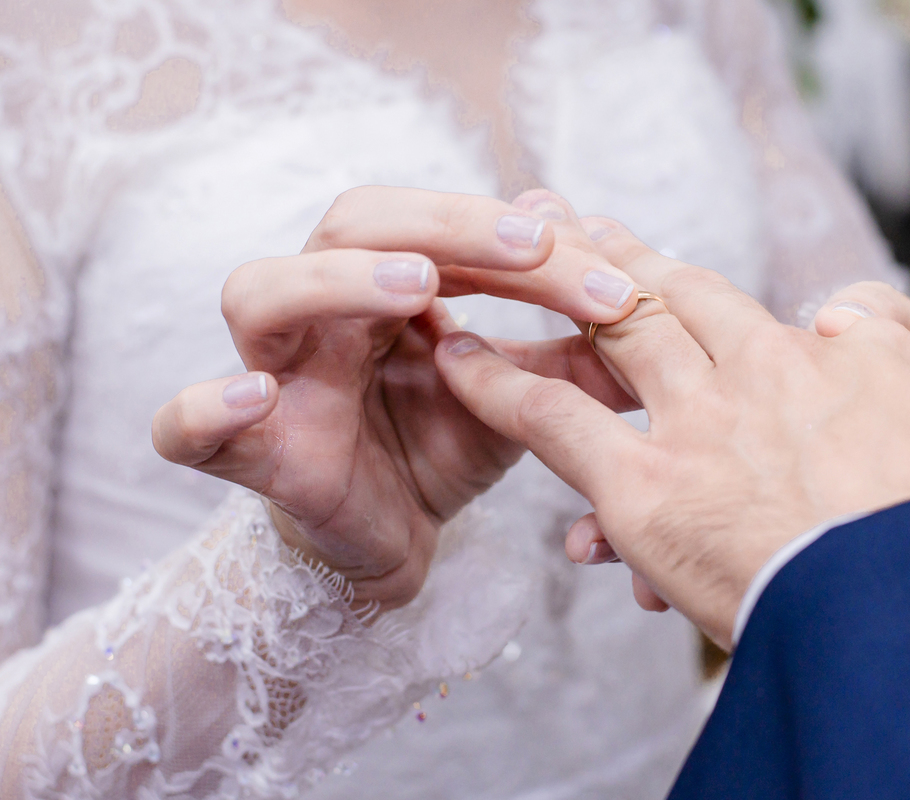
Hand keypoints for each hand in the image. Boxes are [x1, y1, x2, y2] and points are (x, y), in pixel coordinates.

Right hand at [152, 188, 639, 609]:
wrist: (388, 545)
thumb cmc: (439, 452)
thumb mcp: (520, 402)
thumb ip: (567, 355)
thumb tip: (630, 287)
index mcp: (389, 288)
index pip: (445, 230)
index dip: (521, 240)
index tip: (608, 276)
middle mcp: (326, 311)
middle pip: (355, 226)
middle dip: (449, 229)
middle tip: (532, 246)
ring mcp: (275, 375)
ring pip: (262, 293)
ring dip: (336, 282)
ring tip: (416, 290)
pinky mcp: (247, 453)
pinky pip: (186, 427)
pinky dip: (204, 409)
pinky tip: (255, 397)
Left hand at [434, 219, 909, 647]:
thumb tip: (876, 322)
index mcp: (849, 361)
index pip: (764, 309)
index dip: (706, 283)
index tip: (671, 270)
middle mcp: (770, 369)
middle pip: (680, 289)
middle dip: (621, 253)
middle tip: (575, 222)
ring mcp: (706, 420)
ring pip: (618, 323)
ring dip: (564, 284)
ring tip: (521, 255)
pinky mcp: (651, 487)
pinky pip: (555, 416)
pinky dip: (500, 384)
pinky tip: (457, 360)